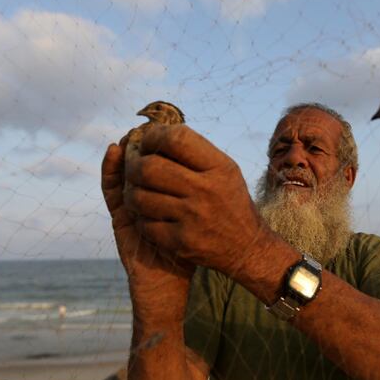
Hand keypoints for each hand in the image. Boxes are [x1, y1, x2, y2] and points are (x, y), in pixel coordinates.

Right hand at [101, 137, 193, 314]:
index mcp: (170, 195)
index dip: (160, 138)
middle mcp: (148, 197)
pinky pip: (110, 188)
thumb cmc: (197, 250)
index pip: (161, 159)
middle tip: (147, 125)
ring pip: (122, 169)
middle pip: (140, 159)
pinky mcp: (118, 217)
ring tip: (131, 133)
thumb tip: (212, 157)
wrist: (174, 285)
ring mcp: (130, 206)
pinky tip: (113, 151)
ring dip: (126, 149)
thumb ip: (203, 192)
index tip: (166, 124)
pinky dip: (109, 168)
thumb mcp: (205, 216)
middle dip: (142, 141)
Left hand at [123, 124, 268, 278]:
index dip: (152, 137)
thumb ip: (194, 151)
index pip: (175, 139)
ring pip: (140, 197)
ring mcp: (193, 217)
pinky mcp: (182, 241)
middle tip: (132, 167)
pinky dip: (141, 219)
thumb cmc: (228, 201)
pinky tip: (149, 216)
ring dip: (132, 193)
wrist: (247, 246)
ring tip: (137, 191)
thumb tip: (151, 133)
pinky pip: (145, 224)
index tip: (146, 142)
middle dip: (132, 165)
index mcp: (219, 167)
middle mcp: (206, 190)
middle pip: (149, 167)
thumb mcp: (224, 170)